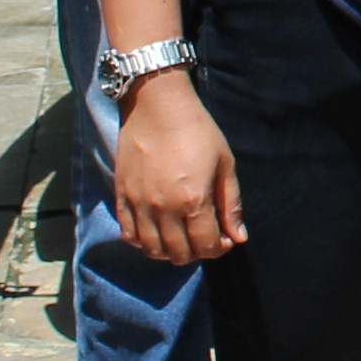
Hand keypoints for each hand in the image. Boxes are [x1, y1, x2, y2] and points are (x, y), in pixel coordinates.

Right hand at [112, 72, 243, 263]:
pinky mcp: (122, 196)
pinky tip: (155, 232)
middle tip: (203, 237)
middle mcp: (164, 209)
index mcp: (194, 201)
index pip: (205, 246)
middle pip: (179, 253)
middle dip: (197, 252)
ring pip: (152, 250)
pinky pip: (128, 234)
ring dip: (169, 252)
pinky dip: (142, 242)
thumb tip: (239, 237)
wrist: (157, 106)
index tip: (223, 239)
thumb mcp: (224, 165)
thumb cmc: (198, 131)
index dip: (218, 249)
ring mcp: (139, 204)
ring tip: (180, 238)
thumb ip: (231, 205)